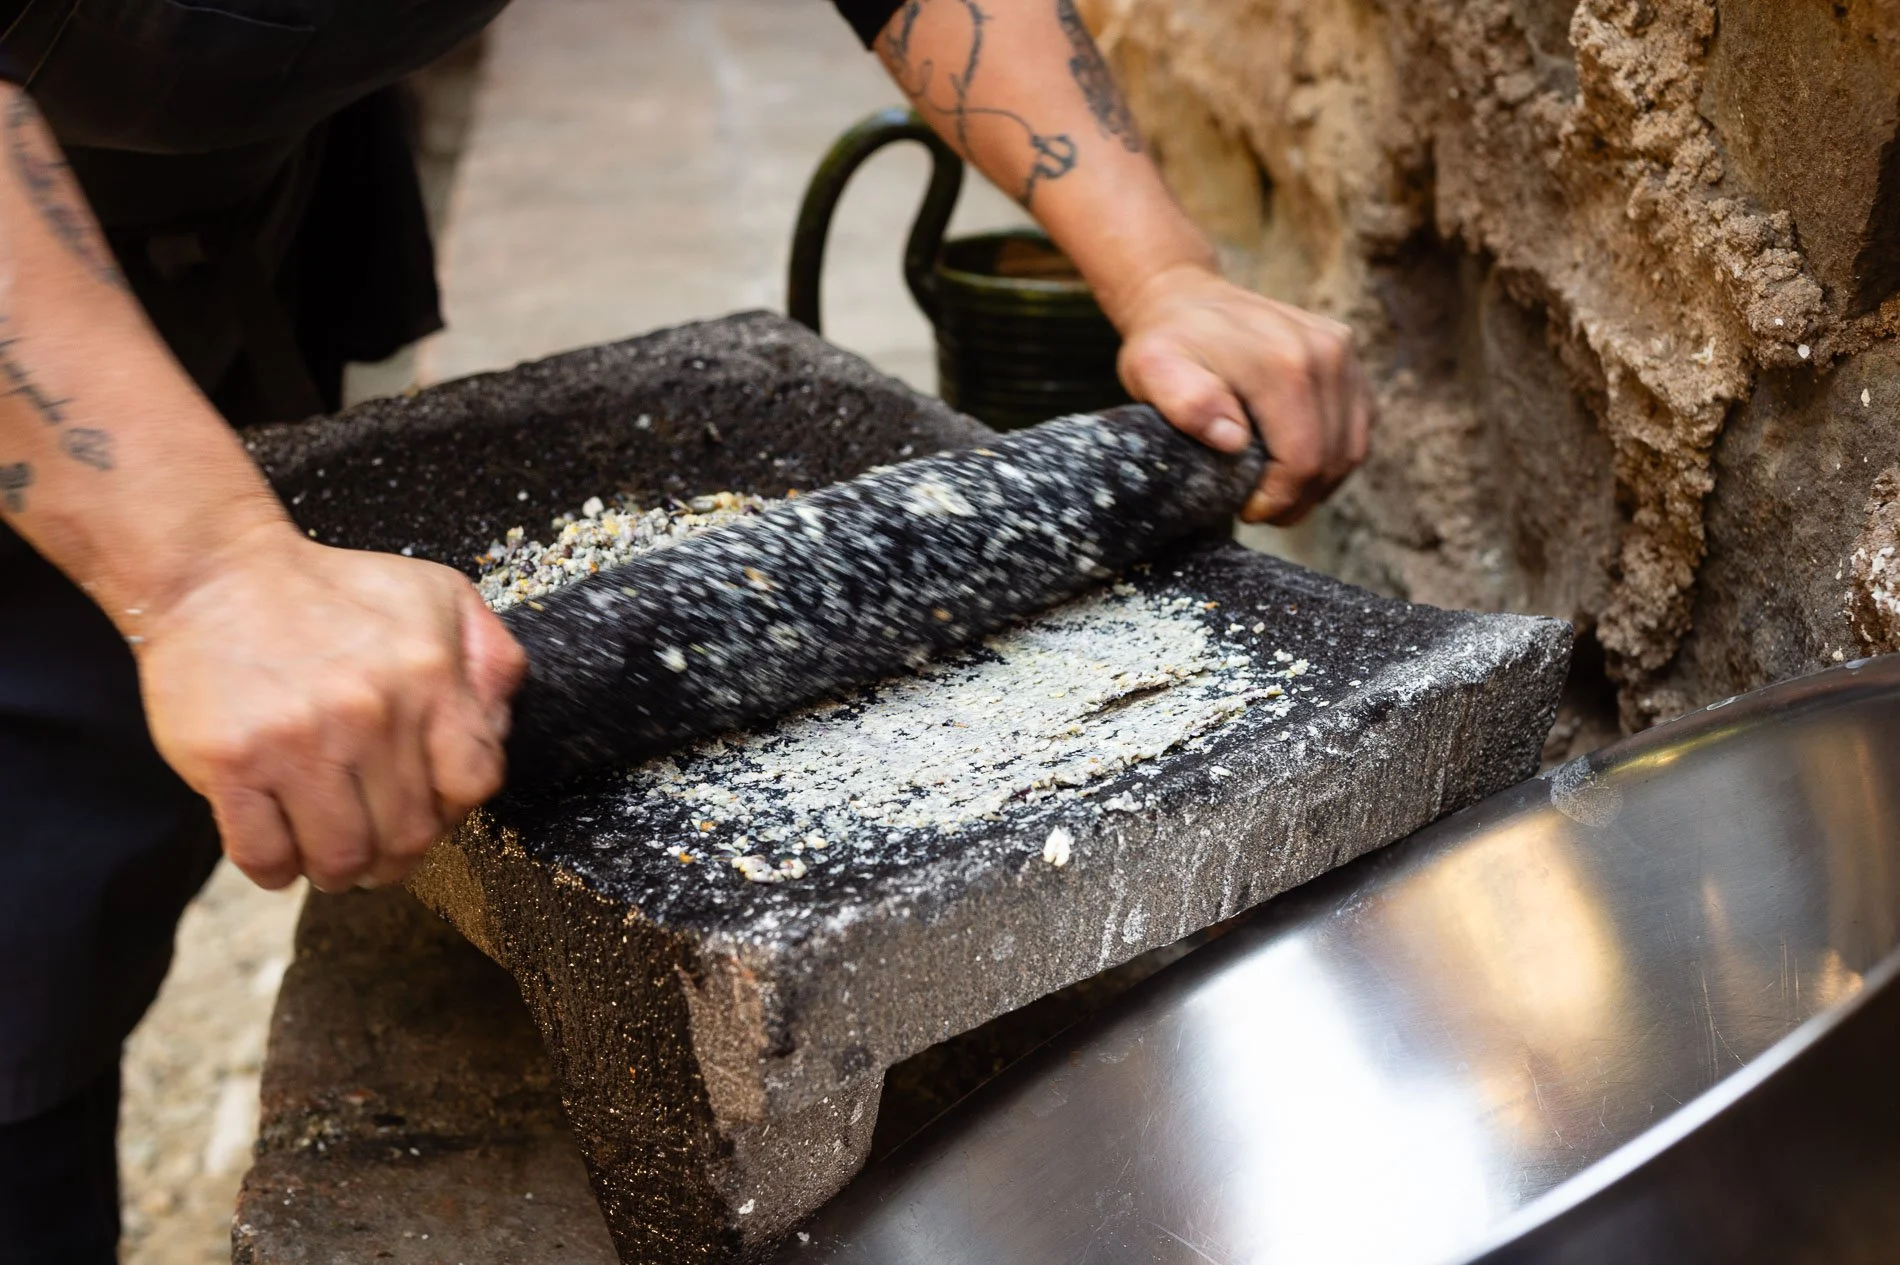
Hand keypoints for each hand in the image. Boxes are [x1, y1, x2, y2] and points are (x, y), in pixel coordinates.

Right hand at [135, 524, 526, 892]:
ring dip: (338, 871)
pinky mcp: (232, 763)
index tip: (428, 808)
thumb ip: (492, 658)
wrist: (216, 575)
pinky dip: (277, 869)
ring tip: (329, 853)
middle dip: (396, 854)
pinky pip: (264, 855)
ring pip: (341, 858)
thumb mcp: (438, 597)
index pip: (473, 783)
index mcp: (429, 677)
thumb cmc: (332, 593)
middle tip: (376, 846)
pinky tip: (281, 845)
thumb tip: (501, 725)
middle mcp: (372, 713)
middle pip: (408, 835)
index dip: (453, 809)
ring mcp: (299, 741)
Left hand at [1113, 262, 1375, 524]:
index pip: (1302, 460)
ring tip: (1279, 491)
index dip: (1279, 500)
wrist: (1186, 296)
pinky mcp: (1348, 353)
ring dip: (1319, 481)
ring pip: (1351, 446)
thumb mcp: (1153, 370)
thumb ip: (1188, 403)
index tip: (1247, 509)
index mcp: (1283, 364)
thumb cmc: (1167, 342)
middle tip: (1261, 509)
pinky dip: (1334, 454)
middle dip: (1298, 498)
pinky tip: (1298, 462)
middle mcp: (1325, 353)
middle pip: (1332, 458)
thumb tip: (1234, 439)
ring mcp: (1342, 350)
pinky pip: (1358, 423)